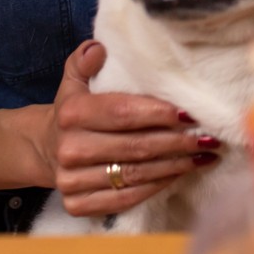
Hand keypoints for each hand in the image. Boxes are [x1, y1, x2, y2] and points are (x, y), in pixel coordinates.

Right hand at [39, 40, 220, 217]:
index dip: (157, 114)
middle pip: (134, 147)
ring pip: (135, 175)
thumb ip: (85, 61)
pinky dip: (156, 187)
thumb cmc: (74, 111)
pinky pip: (125, 199)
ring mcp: (71, 181)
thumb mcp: (74, 81)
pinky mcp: (77, 205)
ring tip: (204, 156)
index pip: (122, 113)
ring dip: (174, 166)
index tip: (189, 114)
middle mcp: (69, 149)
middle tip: (208, 138)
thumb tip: (99, 47)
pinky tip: (179, 174)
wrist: (45, 149)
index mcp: (71, 114)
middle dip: (177, 143)